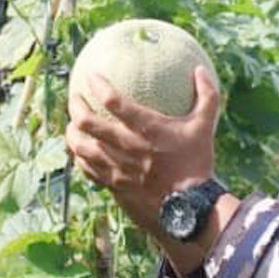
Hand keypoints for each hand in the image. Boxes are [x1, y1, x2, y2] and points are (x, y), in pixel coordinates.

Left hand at [65, 65, 219, 236]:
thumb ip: (206, 95)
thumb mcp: (205, 127)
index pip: (113, 101)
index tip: (92, 75)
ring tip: (72, 125)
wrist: (189, 209)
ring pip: (80, 146)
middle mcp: (126, 146)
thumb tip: (200, 69)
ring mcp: (116, 168)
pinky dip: (80, 157)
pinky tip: (81, 153)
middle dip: (75, 105)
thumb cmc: (197, 164)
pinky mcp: (113, 185)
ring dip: (72, 132)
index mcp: (146, 129)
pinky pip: (87, 169)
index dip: (98, 84)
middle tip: (74, 97)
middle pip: (87, 122)